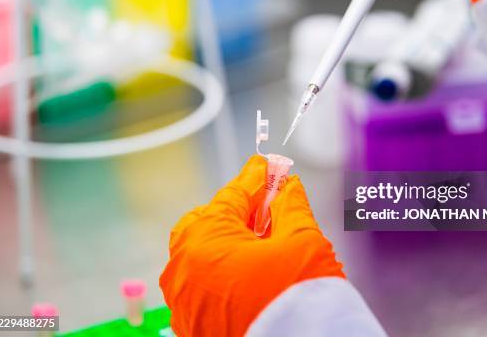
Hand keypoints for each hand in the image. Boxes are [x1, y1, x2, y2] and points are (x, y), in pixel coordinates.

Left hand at [159, 155, 344, 336]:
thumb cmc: (296, 300)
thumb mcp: (303, 242)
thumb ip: (292, 207)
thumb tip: (288, 187)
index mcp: (204, 241)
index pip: (232, 195)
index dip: (255, 178)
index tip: (266, 165)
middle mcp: (183, 269)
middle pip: (207, 221)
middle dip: (237, 210)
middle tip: (268, 207)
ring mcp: (184, 300)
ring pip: (202, 253)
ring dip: (230, 240)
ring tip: (264, 240)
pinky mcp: (192, 324)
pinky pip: (203, 283)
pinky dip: (223, 269)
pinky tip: (251, 270)